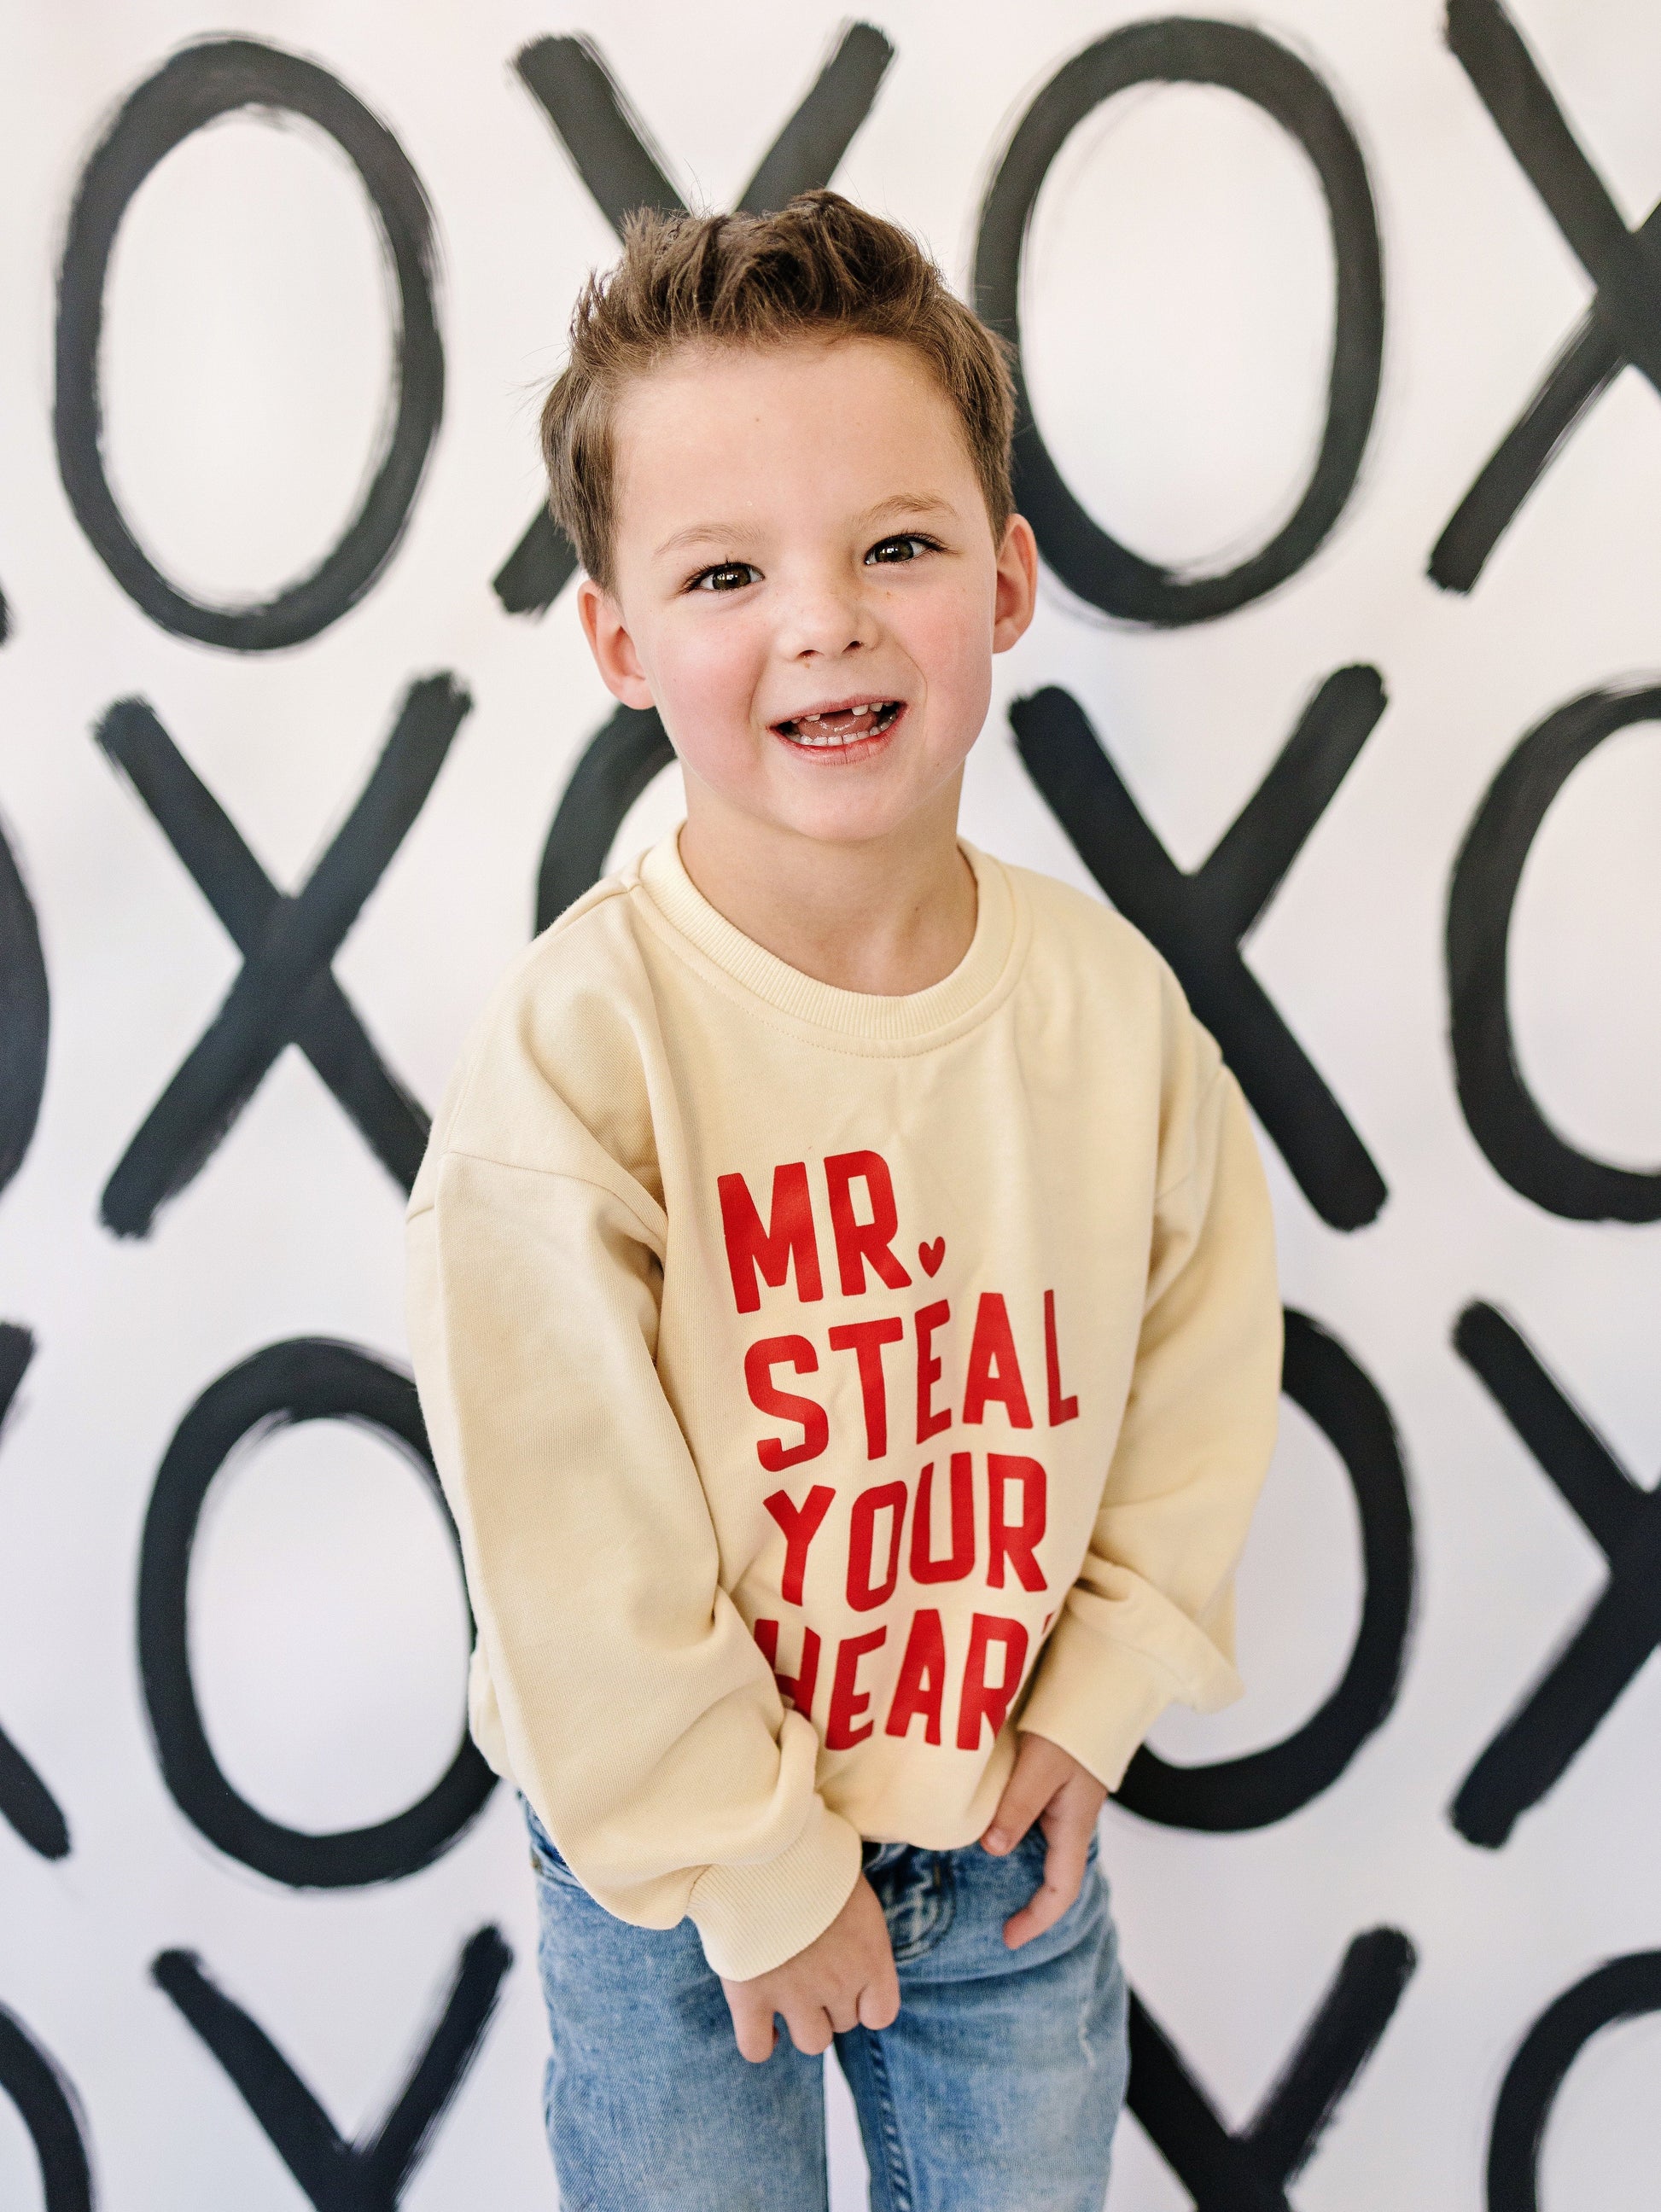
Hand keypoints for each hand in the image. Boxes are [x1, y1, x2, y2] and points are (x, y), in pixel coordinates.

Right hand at [720, 1872, 899, 2061]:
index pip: (881, 2014)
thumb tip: (851, 1940)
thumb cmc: (813, 1859)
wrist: (766, 1846)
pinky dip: (760, 2042)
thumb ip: (859, 1930)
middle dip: (829, 2002)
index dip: (864, 2002)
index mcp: (870, 1957)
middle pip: (842, 2024)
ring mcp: (795, 1995)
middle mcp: (839, 1984)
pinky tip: (759, 2020)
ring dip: (802, 2022)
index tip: (848, 1982)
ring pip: (812, 2042)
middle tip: (809, 1967)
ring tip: (787, 1990)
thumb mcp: (853, 1889)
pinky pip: (756, 2048)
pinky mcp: (751, 1996)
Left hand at [980, 1730, 1107, 1949]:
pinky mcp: (1055, 1781)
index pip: (1061, 1890)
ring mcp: (1065, 1801)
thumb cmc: (1072, 1723)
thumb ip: (1017, 1806)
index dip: (1038, 1920)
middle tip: (996, 1918)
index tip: (1009, 1939)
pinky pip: (1036, 1821)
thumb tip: (992, 1848)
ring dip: (1022, 1869)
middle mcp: (1071, 1819)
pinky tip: (990, 1828)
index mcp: (1073, 1824)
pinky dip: (1015, 1834)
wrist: (1100, 1685)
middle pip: (1055, 1875)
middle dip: (1031, 1902)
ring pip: (1044, 1848)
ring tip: (986, 1882)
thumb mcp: (1040, 1766)